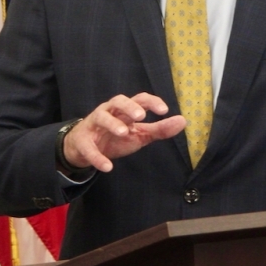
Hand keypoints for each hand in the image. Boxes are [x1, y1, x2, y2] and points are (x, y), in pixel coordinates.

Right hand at [62, 93, 186, 172]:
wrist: (84, 148)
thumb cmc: (115, 137)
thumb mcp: (139, 133)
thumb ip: (160, 129)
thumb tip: (183, 121)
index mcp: (125, 109)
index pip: (139, 99)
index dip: (151, 102)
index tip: (164, 110)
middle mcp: (109, 111)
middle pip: (118, 101)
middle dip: (129, 107)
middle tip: (141, 116)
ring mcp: (94, 124)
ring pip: (101, 117)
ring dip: (112, 123)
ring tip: (123, 132)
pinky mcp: (82, 140)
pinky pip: (88, 147)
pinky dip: (97, 157)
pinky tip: (107, 167)